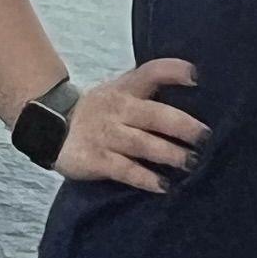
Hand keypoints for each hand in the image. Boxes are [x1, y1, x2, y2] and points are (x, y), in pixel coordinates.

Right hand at [60, 56, 204, 193]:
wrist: (52, 127)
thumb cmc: (101, 110)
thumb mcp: (119, 90)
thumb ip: (148, 88)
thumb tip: (195, 86)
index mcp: (126, 89)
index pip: (150, 72)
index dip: (173, 71)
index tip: (197, 77)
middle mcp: (117, 109)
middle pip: (154, 115)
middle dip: (182, 126)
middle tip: (205, 138)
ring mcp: (106, 135)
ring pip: (143, 144)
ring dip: (169, 154)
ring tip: (190, 163)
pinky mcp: (96, 159)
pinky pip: (125, 170)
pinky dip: (145, 178)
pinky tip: (163, 186)